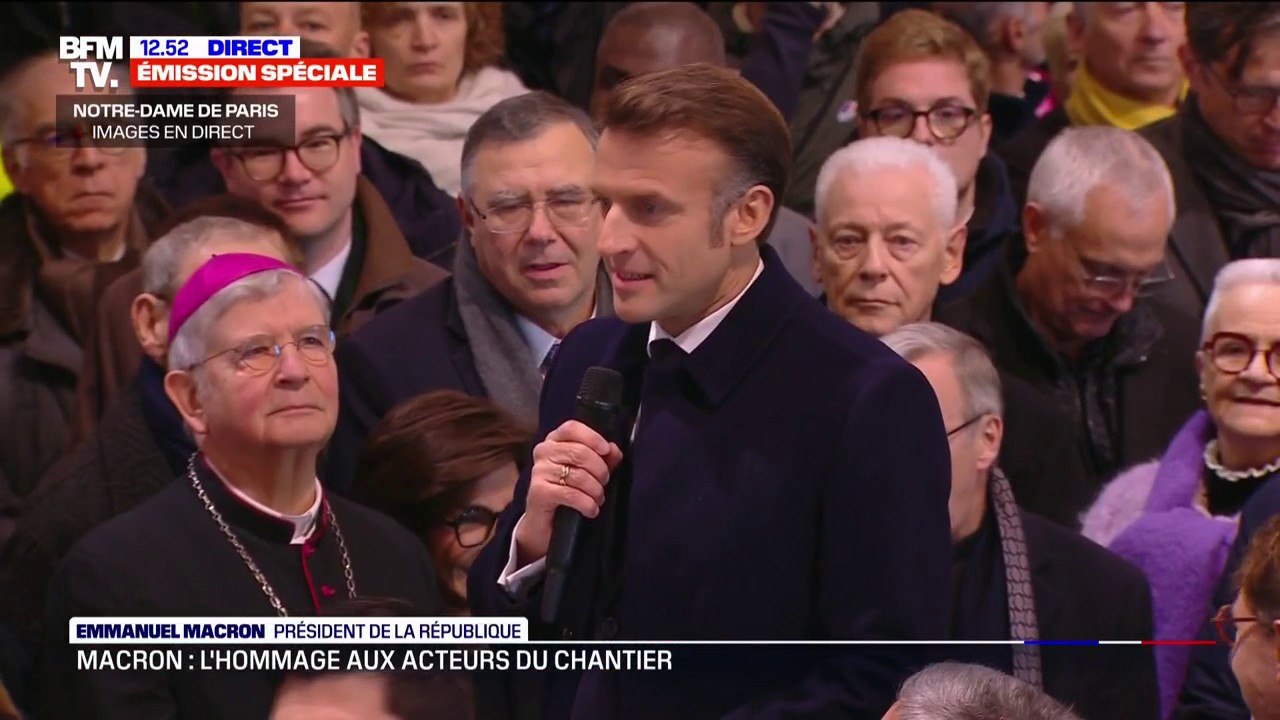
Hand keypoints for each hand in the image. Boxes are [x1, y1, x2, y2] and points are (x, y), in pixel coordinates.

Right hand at [514, 420, 623, 566]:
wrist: (544, 522)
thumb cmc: (567, 491)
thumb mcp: (588, 472)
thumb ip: (603, 458)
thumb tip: (614, 449)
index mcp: (555, 441)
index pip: (572, 428)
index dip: (592, 437)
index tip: (606, 450)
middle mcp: (543, 452)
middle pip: (579, 452)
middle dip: (600, 469)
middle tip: (604, 482)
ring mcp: (539, 471)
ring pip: (578, 475)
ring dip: (595, 490)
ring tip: (598, 498)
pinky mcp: (538, 492)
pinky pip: (571, 494)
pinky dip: (587, 503)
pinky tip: (592, 510)